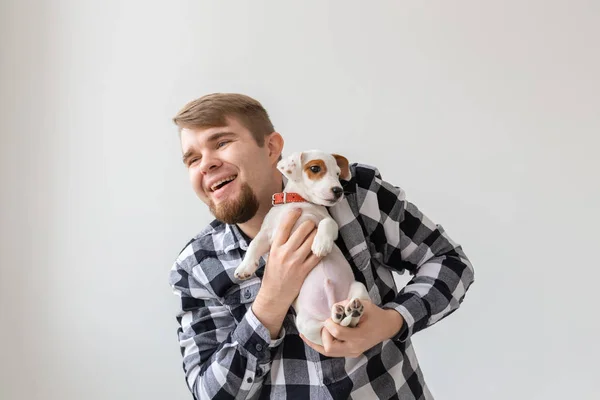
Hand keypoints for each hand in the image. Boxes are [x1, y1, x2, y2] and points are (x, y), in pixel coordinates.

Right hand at [253, 208, 322, 336]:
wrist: (274, 295)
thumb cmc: (272, 274)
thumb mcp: (271, 255)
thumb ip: (279, 243)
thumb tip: (286, 228)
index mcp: (275, 248)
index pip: (284, 226)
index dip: (292, 215)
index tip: (298, 209)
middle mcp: (285, 253)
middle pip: (302, 230)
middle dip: (309, 223)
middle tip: (312, 222)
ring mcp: (296, 262)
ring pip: (312, 241)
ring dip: (317, 234)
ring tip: (317, 232)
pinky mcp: (304, 271)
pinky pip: (317, 255)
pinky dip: (321, 249)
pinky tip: (321, 246)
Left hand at [300, 300, 403, 357]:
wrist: (387, 327)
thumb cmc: (375, 315)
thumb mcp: (365, 305)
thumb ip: (349, 305)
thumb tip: (333, 308)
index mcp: (360, 336)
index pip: (338, 333)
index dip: (329, 324)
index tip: (330, 317)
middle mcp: (354, 348)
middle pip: (329, 348)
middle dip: (323, 335)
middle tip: (325, 325)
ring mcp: (352, 353)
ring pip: (328, 352)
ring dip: (317, 342)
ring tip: (306, 334)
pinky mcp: (349, 353)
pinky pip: (331, 352)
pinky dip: (320, 345)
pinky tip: (309, 339)